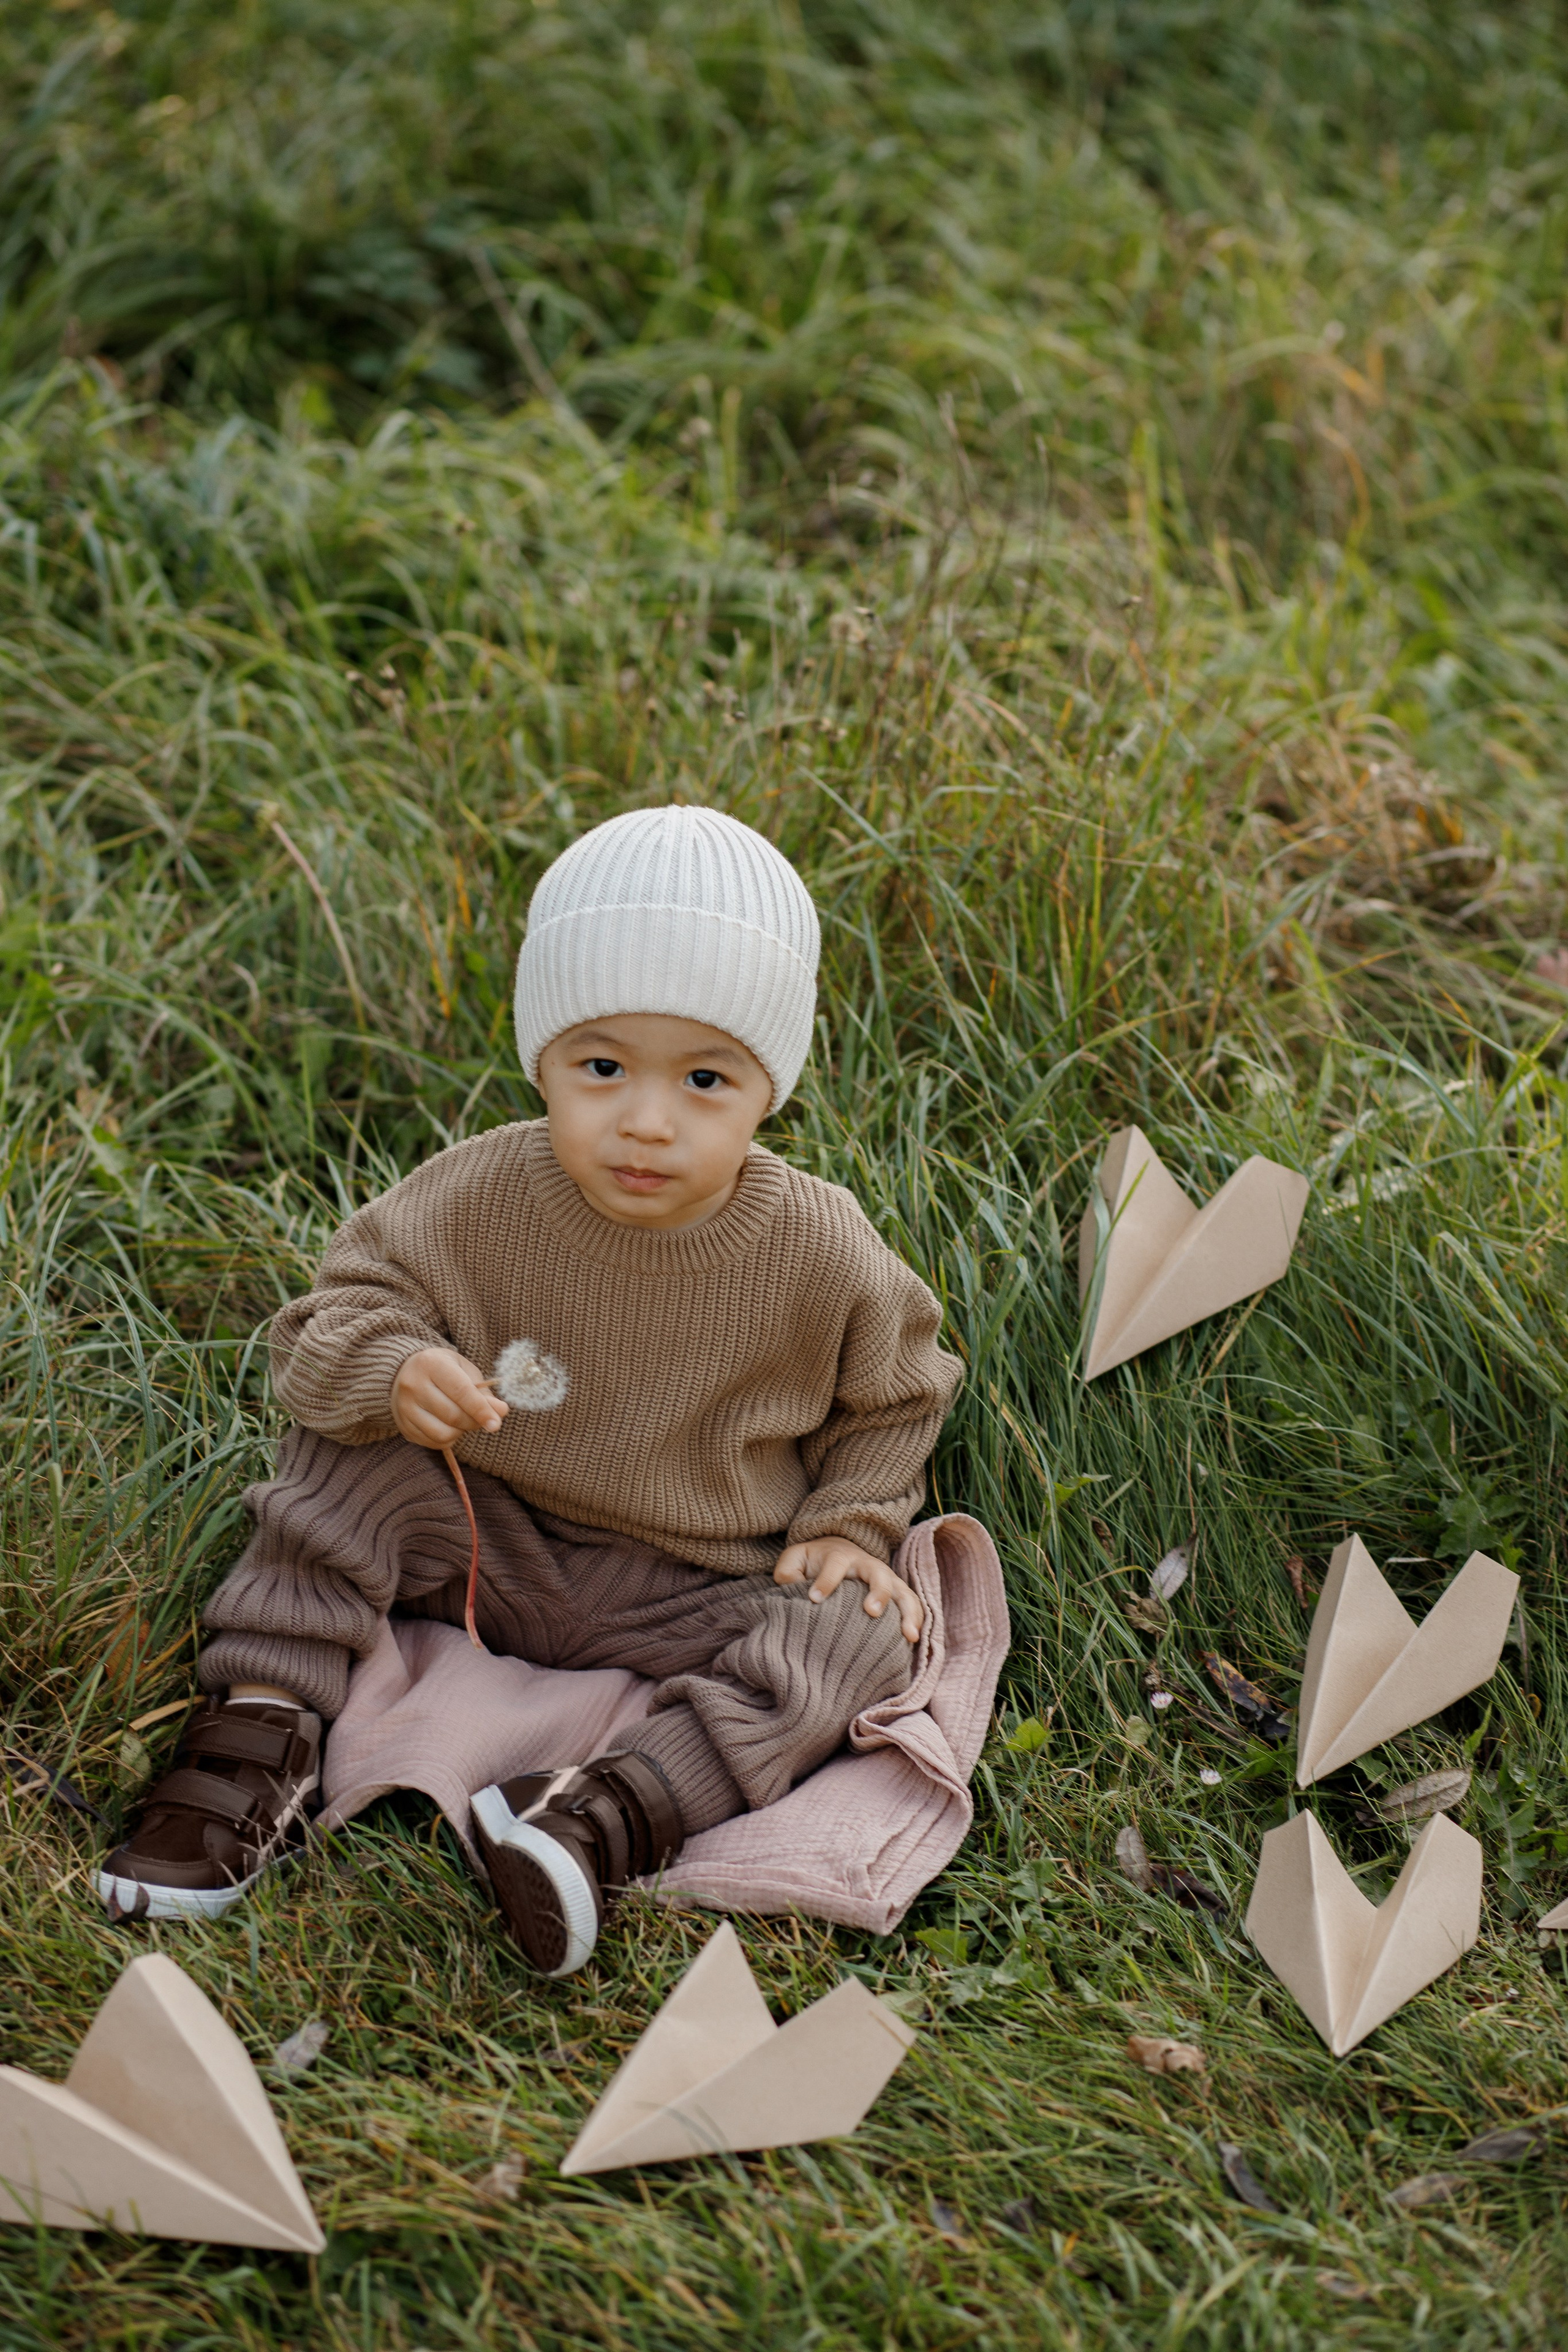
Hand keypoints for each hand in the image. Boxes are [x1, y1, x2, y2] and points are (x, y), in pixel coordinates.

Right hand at [391, 1347, 507, 1447]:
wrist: (405, 1373)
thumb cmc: (443, 1370)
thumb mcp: (464, 1371)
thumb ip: (483, 1392)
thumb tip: (501, 1411)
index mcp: (431, 1364)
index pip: (461, 1392)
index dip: (481, 1410)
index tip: (496, 1424)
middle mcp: (413, 1385)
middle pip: (452, 1415)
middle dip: (474, 1422)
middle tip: (483, 1419)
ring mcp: (404, 1407)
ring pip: (443, 1433)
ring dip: (461, 1432)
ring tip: (463, 1420)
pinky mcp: (403, 1426)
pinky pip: (433, 1442)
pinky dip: (448, 1439)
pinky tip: (449, 1425)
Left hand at [773, 1535, 924, 1643]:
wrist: (838, 1550)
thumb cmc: (813, 1560)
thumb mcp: (795, 1558)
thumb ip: (787, 1571)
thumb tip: (792, 1589)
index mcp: (840, 1556)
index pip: (835, 1566)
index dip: (825, 1582)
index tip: (814, 1599)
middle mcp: (868, 1565)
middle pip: (879, 1574)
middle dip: (878, 1592)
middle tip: (871, 1612)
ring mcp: (886, 1578)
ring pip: (903, 1591)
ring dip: (909, 1612)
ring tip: (910, 1636)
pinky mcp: (895, 1592)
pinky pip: (912, 1604)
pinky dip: (917, 1620)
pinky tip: (913, 1642)